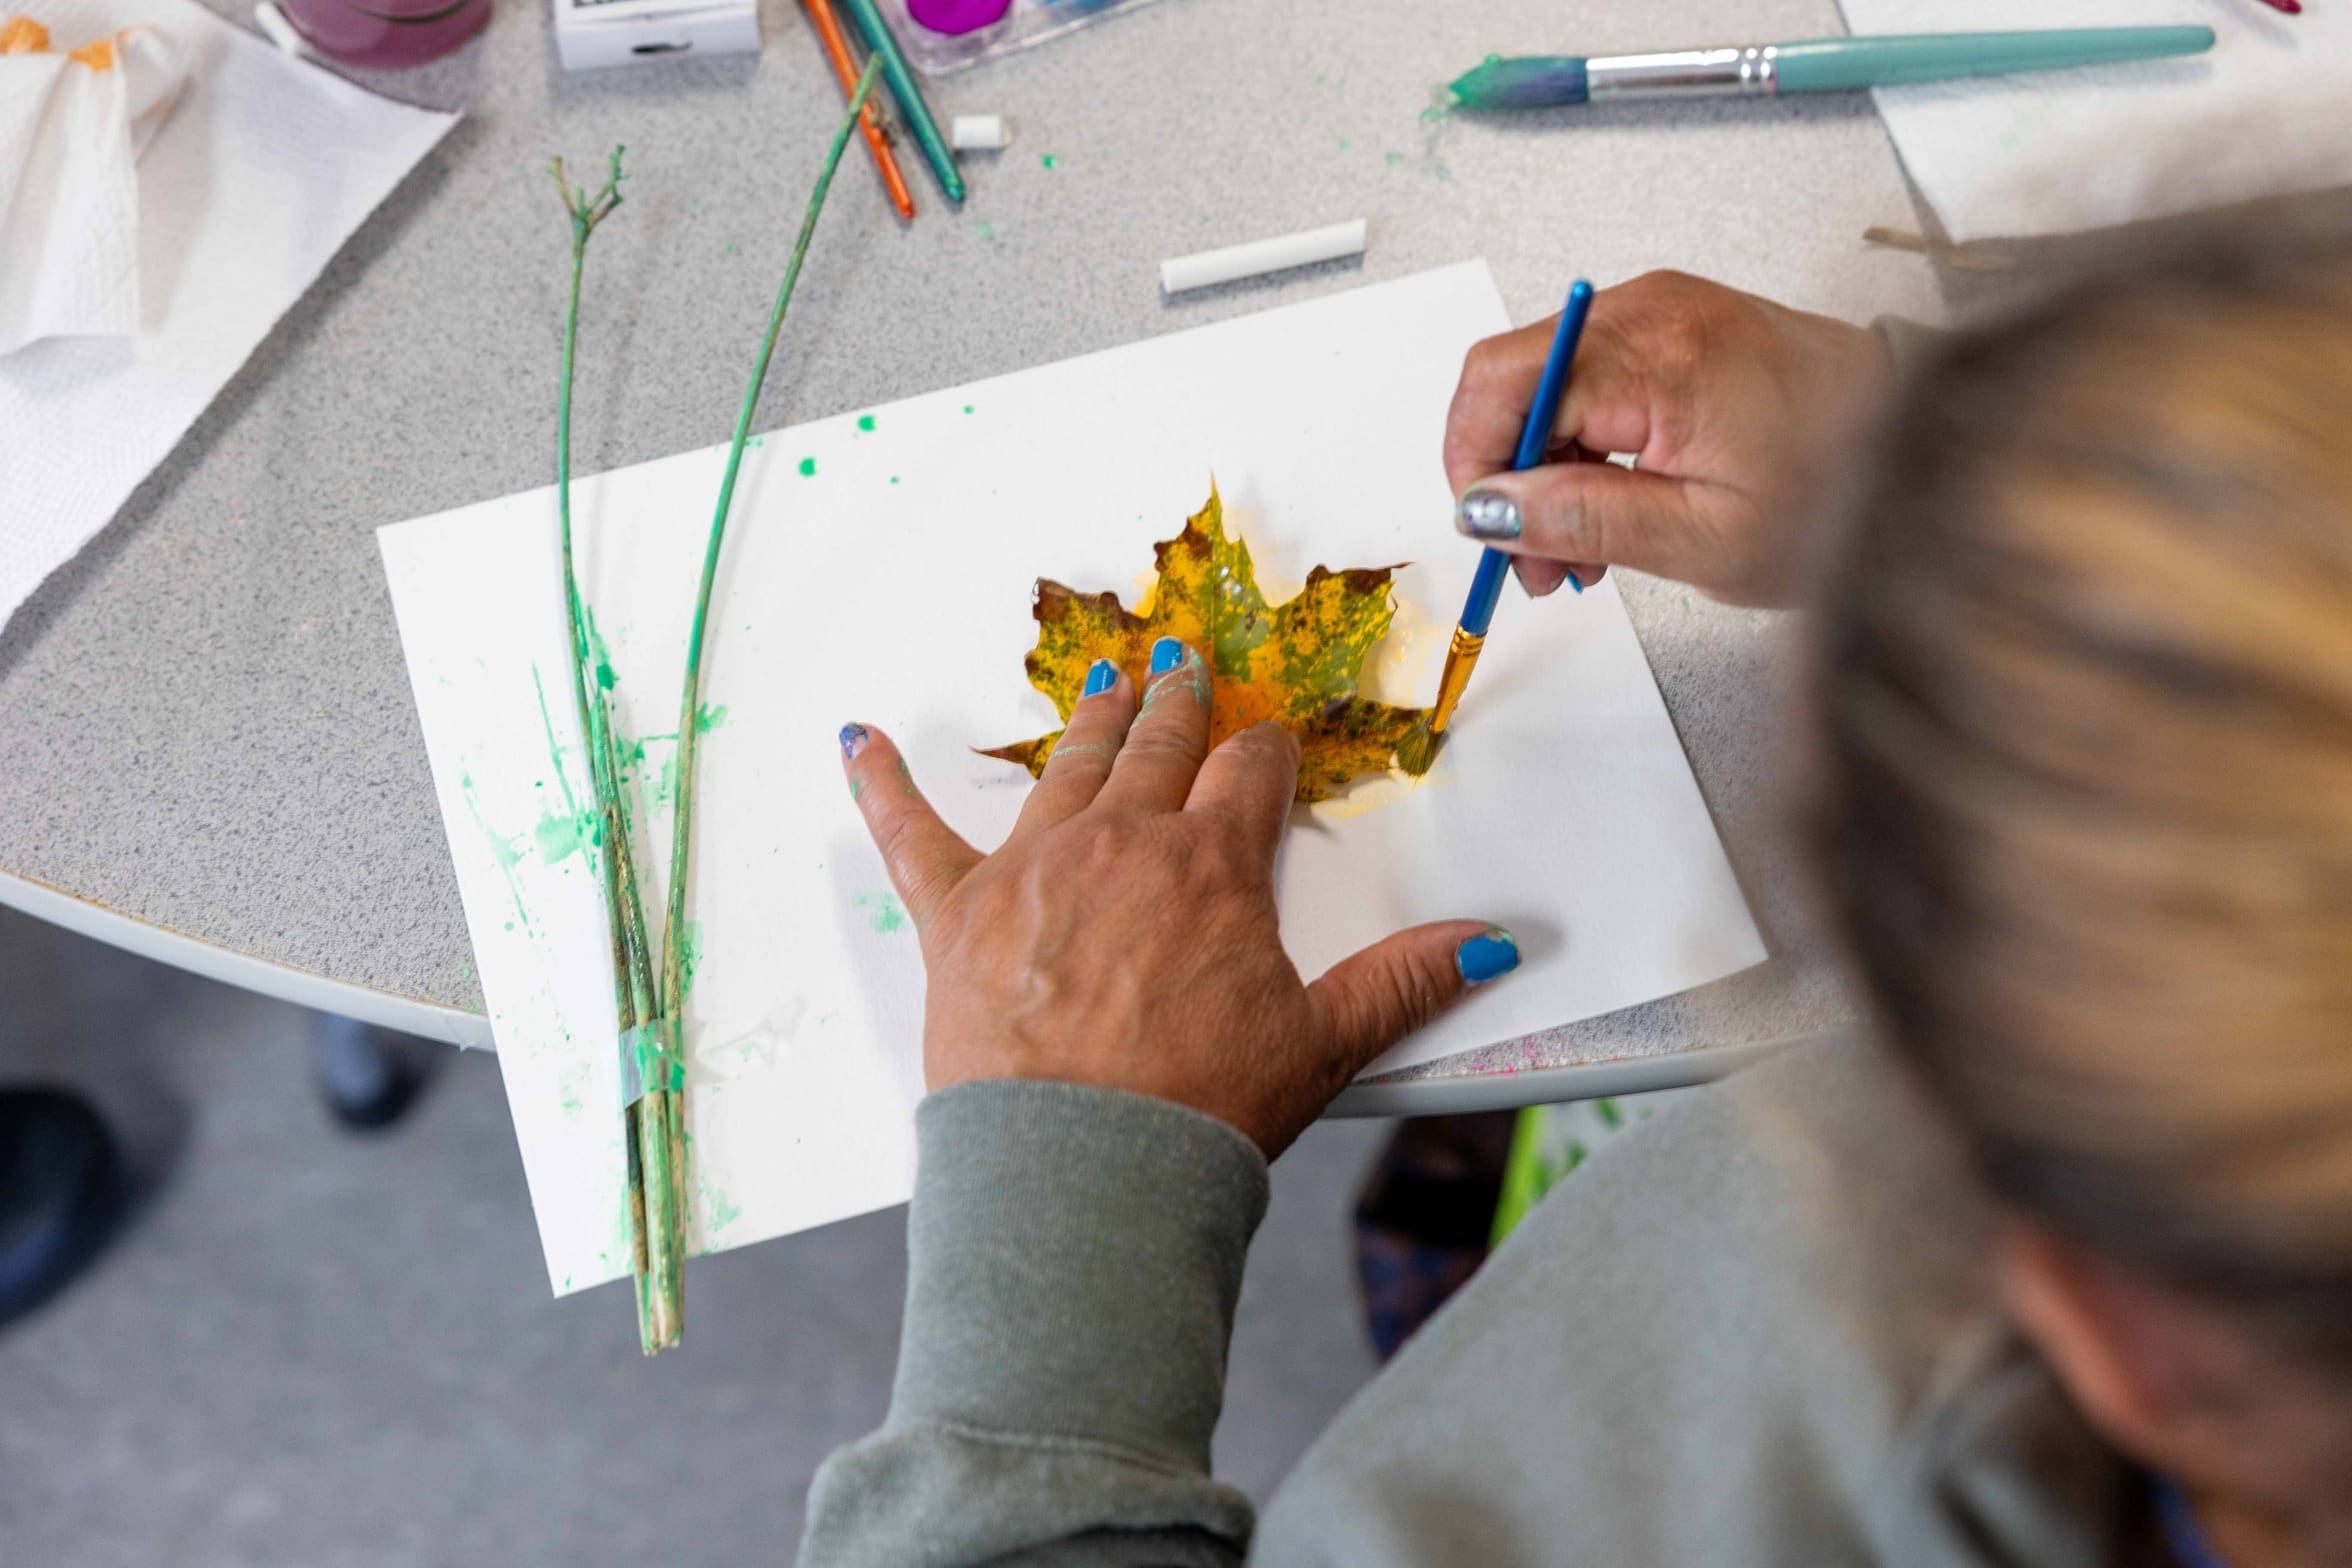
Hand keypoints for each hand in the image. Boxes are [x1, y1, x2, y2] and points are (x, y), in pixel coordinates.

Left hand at [839, 641, 1518, 1157]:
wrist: (1086, 1167)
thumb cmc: (1201, 1107)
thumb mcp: (1323, 1042)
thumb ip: (1406, 979)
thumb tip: (1494, 941)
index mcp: (1210, 863)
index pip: (1249, 774)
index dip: (1265, 751)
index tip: (1269, 741)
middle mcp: (1121, 842)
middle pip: (1154, 746)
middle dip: (1174, 703)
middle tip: (1178, 668)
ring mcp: (1031, 868)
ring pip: (1063, 766)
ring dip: (1083, 718)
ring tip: (1097, 679)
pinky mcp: (954, 912)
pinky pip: (907, 830)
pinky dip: (879, 780)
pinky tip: (857, 736)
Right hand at [1443, 270, 1891, 606]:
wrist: (1918, 452)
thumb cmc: (1836, 493)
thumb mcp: (1703, 537)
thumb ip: (1582, 518)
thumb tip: (1485, 508)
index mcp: (1657, 355)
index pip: (1503, 387)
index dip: (1476, 467)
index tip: (1496, 538)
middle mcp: (1649, 309)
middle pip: (1509, 375)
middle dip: (1500, 471)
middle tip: (1536, 559)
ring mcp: (1660, 308)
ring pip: (1539, 378)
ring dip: (1537, 463)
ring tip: (1580, 546)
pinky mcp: (1672, 322)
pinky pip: (1582, 374)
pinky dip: (1575, 440)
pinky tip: (1608, 498)